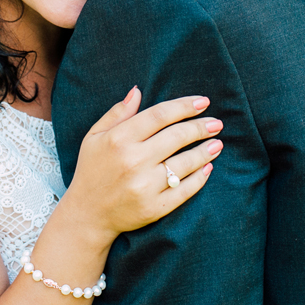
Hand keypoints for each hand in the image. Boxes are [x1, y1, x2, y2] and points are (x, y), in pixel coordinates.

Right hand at [60, 87, 223, 248]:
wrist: (87, 214)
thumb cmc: (92, 170)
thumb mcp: (95, 136)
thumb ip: (118, 113)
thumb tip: (137, 90)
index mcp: (119, 139)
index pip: (160, 115)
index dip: (184, 106)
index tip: (203, 102)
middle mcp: (133, 161)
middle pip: (177, 137)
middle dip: (201, 127)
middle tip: (216, 123)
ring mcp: (145, 186)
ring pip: (185, 163)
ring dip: (205, 151)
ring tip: (217, 143)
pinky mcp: (154, 208)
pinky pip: (184, 190)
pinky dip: (199, 178)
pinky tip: (207, 167)